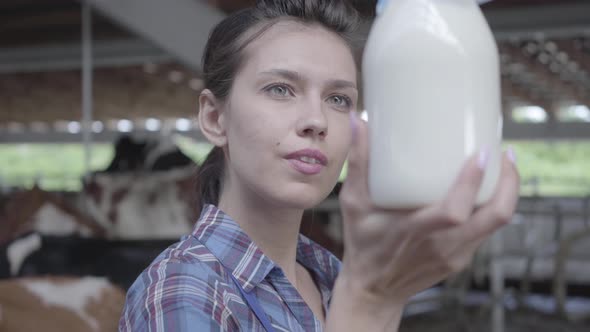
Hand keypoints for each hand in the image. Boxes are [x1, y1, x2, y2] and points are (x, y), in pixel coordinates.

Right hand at [337, 114, 519, 308]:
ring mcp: (456, 256)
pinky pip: (488, 230)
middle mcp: (442, 246)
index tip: (481, 153)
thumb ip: (359, 164)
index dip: (472, 183)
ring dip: (507, 192)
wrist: (374, 291)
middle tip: (506, 152)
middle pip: (495, 217)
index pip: (454, 212)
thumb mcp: (353, 205)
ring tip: (504, 163)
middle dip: (509, 183)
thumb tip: (358, 120)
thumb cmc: (363, 244)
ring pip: (498, 223)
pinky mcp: (462, 259)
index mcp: (414, 232)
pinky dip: (494, 206)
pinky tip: (487, 187)